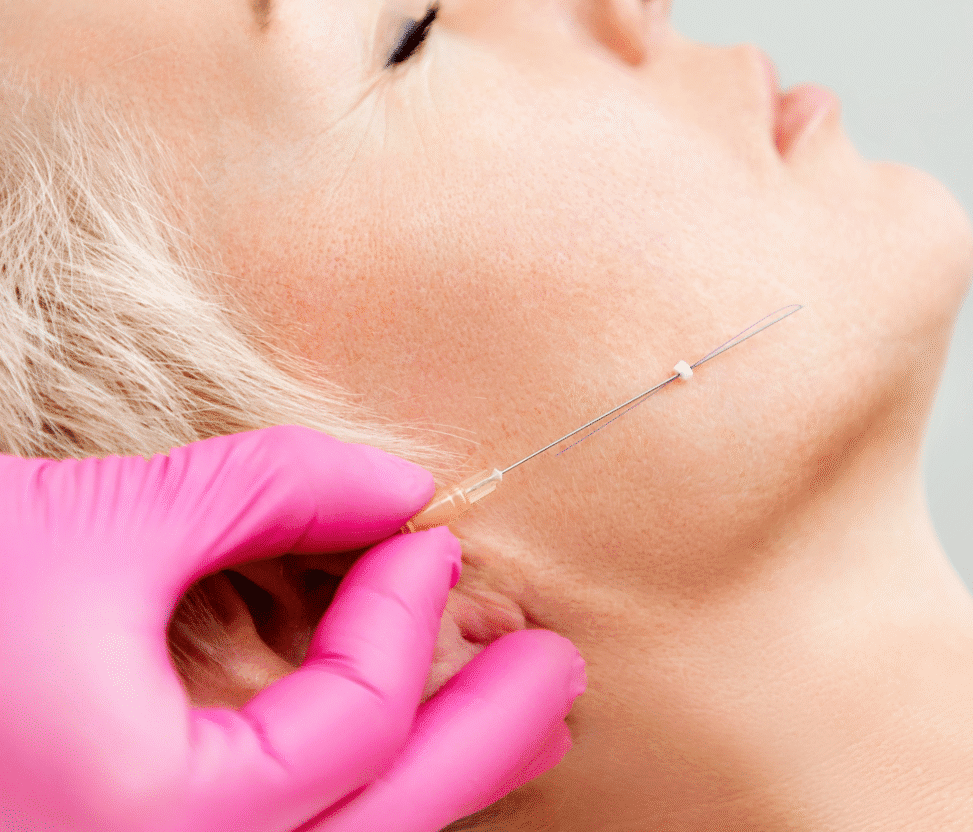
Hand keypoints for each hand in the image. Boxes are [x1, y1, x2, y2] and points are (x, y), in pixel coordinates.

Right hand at [0, 426, 584, 831]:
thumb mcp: (105, 522)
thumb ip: (271, 492)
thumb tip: (397, 485)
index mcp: (138, 829)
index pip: (349, 725)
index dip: (405, 614)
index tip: (433, 534)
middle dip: (482, 746)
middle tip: (558, 675)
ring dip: (436, 789)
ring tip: (518, 726)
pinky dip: (359, 807)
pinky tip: (398, 758)